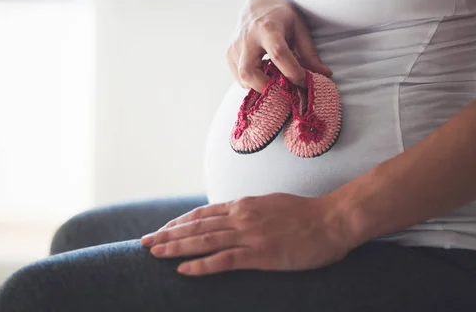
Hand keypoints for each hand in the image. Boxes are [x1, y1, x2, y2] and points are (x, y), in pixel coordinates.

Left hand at [140, 193, 354, 275]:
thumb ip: (250, 211)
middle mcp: (241, 216)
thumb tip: (234, 215)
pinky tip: (183, 270)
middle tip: (143, 242)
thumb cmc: (306, 214)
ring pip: (203, 240)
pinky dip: (201, 265)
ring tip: (153, 253)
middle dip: (167, 234)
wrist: (333, 220)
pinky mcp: (260, 254)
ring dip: (175, 247)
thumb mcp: (272, 205)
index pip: (202, 213)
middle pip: (196, 226)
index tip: (161, 230)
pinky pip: (224, 260)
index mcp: (243, 205)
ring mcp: (249, 235)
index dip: (178, 223)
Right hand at [227, 0, 332, 91]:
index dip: (292, 72)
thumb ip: (310, 54)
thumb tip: (326, 75)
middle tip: (283, 92)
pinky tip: (264, 77)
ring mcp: (235, 47)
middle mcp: (248, 38)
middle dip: (266, 88)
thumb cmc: (281, 17)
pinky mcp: (229, 54)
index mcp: (268, 28)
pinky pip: (238, 77)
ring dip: (260, 87)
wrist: (256, 5)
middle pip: (249, 71)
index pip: (278, 54)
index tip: (303, 82)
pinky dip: (252, 83)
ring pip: (242, 78)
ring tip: (275, 83)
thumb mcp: (299, 29)